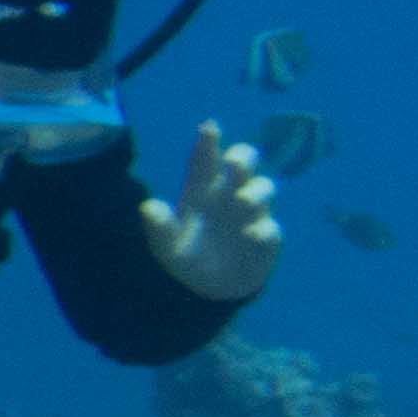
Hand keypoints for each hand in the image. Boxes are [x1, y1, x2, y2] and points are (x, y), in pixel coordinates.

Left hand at [142, 120, 281, 299]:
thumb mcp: (167, 247)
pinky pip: (270, 228)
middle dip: (242, 157)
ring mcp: (251, 213)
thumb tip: (146, 207)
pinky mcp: (267, 237)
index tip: (209, 127)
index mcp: (202, 191)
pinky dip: (263, 230)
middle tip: (233, 164)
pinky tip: (252, 235)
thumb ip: (159, 227)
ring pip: (264, 187)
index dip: (208, 142)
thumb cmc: (188, 257)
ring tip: (242, 202)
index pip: (205, 160)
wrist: (213, 289)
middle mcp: (229, 194)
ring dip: (255, 192)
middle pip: (243, 161)